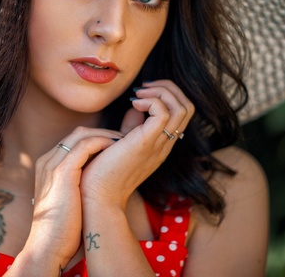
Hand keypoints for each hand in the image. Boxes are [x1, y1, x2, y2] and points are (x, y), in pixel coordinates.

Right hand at [24, 127, 122, 267]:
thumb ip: (79, 185)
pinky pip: (84, 145)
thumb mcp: (69, 200)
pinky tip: (116, 148)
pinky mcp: (62, 171)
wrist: (48, 247)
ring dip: (104, 135)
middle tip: (123, 138)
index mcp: (48, 167)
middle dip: (102, 133)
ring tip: (123, 141)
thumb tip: (101, 183)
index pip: (73, 141)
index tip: (116, 145)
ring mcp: (52, 164)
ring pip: (81, 135)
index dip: (96, 140)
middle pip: (77, 134)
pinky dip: (102, 142)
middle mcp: (47, 161)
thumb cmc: (63, 229)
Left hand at [79, 79, 194, 208]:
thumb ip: (132, 125)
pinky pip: (163, 114)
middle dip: (168, 88)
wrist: (97, 195)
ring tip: (138, 95)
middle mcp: (166, 144)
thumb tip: (136, 107)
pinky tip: (134, 104)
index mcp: (162, 144)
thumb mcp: (123, 142)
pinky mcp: (146, 144)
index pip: (183, 112)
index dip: (168, 94)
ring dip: (161, 92)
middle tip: (143, 89)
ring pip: (181, 108)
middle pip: (187, 107)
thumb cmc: (104, 169)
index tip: (143, 92)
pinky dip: (151, 101)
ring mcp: (159, 145)